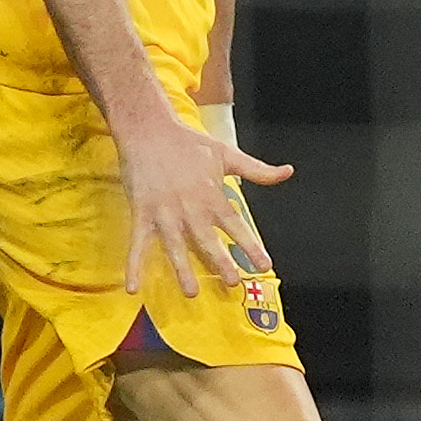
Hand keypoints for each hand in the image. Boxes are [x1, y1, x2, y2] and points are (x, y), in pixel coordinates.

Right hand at [116, 108, 291, 297]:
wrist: (149, 128)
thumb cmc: (188, 142)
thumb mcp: (227, 153)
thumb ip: (257, 170)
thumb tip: (288, 172)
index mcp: (211, 195)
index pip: (235, 225)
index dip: (250, 246)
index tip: (264, 265)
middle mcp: (189, 207)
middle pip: (207, 240)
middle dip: (220, 262)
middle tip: (232, 282)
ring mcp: (164, 212)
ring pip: (174, 246)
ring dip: (182, 270)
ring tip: (190, 292)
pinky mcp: (141, 213)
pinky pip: (137, 243)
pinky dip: (133, 266)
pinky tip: (132, 288)